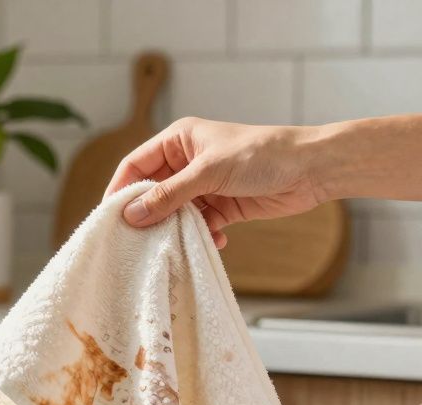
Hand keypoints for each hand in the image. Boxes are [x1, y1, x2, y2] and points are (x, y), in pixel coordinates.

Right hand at [104, 117, 326, 246]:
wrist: (310, 169)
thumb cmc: (261, 155)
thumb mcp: (209, 172)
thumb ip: (169, 195)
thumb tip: (132, 215)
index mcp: (179, 140)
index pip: (136, 165)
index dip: (121, 189)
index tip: (110, 217)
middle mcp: (188, 162)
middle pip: (153, 191)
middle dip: (148, 215)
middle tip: (136, 240)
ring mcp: (205, 186)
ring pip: (176, 213)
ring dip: (176, 229)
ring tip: (173, 246)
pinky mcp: (223, 206)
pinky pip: (201, 225)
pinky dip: (203, 236)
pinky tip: (215, 242)